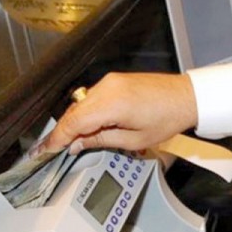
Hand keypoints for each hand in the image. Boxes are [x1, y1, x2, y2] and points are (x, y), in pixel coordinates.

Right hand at [36, 72, 197, 155]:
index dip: (56, 138)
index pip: (73, 123)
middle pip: (73, 113)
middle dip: (62, 132)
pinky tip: (88, 126)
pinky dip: (85, 113)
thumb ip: (101, 140)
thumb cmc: (167, 118)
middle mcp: (107, 88)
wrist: (186, 98)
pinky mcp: (114, 80)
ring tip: (73, 142)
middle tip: (53, 149)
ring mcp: (110, 82)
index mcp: (111, 104)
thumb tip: (78, 144)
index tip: (46, 150)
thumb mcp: (133, 140)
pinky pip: (91, 98)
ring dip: (74, 123)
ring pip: (80, 105)